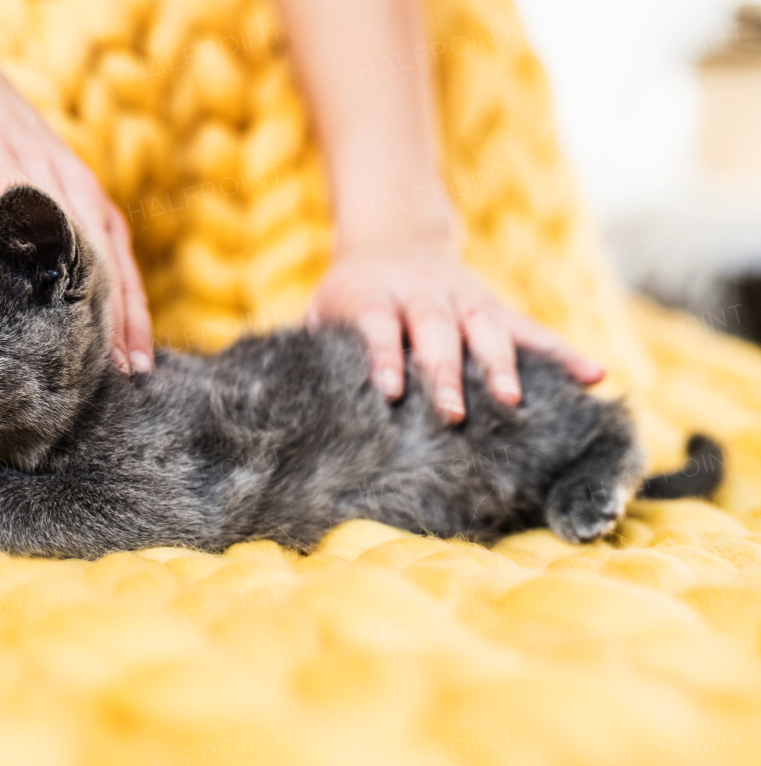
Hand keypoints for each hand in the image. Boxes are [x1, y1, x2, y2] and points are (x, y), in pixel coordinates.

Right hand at [0, 37, 152, 372]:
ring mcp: (41, 170)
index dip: (129, 322)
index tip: (137, 369)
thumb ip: (34, 266)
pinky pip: (20, 194)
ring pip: (76, 233)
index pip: (117, 274)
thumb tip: (43, 323)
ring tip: (93, 335)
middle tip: (125, 369)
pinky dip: (34, 228)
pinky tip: (40, 267)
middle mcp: (78, 190)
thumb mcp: (18, 224)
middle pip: (108, 261)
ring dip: (89, 284)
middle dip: (119, 317)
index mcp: (88, 211)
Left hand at [307, 238, 605, 423]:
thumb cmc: (350, 295)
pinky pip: (532, 329)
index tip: (393, 392)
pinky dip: (563, 351)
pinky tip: (595, 375)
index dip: (386, 357)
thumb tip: (285, 395)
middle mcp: (423, 297)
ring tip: (515, 401)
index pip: (379, 327)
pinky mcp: (495, 306)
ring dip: (502, 365)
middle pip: (436, 332)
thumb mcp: (322, 310)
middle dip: (447, 372)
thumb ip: (314, 346)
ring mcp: (463, 300)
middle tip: (454, 413)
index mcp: (374, 298)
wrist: (391, 238)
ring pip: (487, 329)